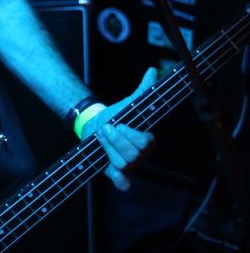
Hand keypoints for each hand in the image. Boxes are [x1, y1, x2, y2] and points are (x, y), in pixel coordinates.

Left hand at [81, 68, 156, 191]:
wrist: (98, 124)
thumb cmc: (117, 115)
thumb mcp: (129, 104)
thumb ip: (143, 90)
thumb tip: (153, 70)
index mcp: (147, 141)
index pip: (144, 143)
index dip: (128, 134)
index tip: (116, 123)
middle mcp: (140, 156)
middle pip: (132, 155)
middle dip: (115, 140)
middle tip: (106, 128)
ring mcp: (129, 165)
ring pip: (121, 164)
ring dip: (107, 148)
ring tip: (101, 136)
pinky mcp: (115, 172)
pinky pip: (122, 182)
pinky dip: (120, 181)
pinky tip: (116, 175)